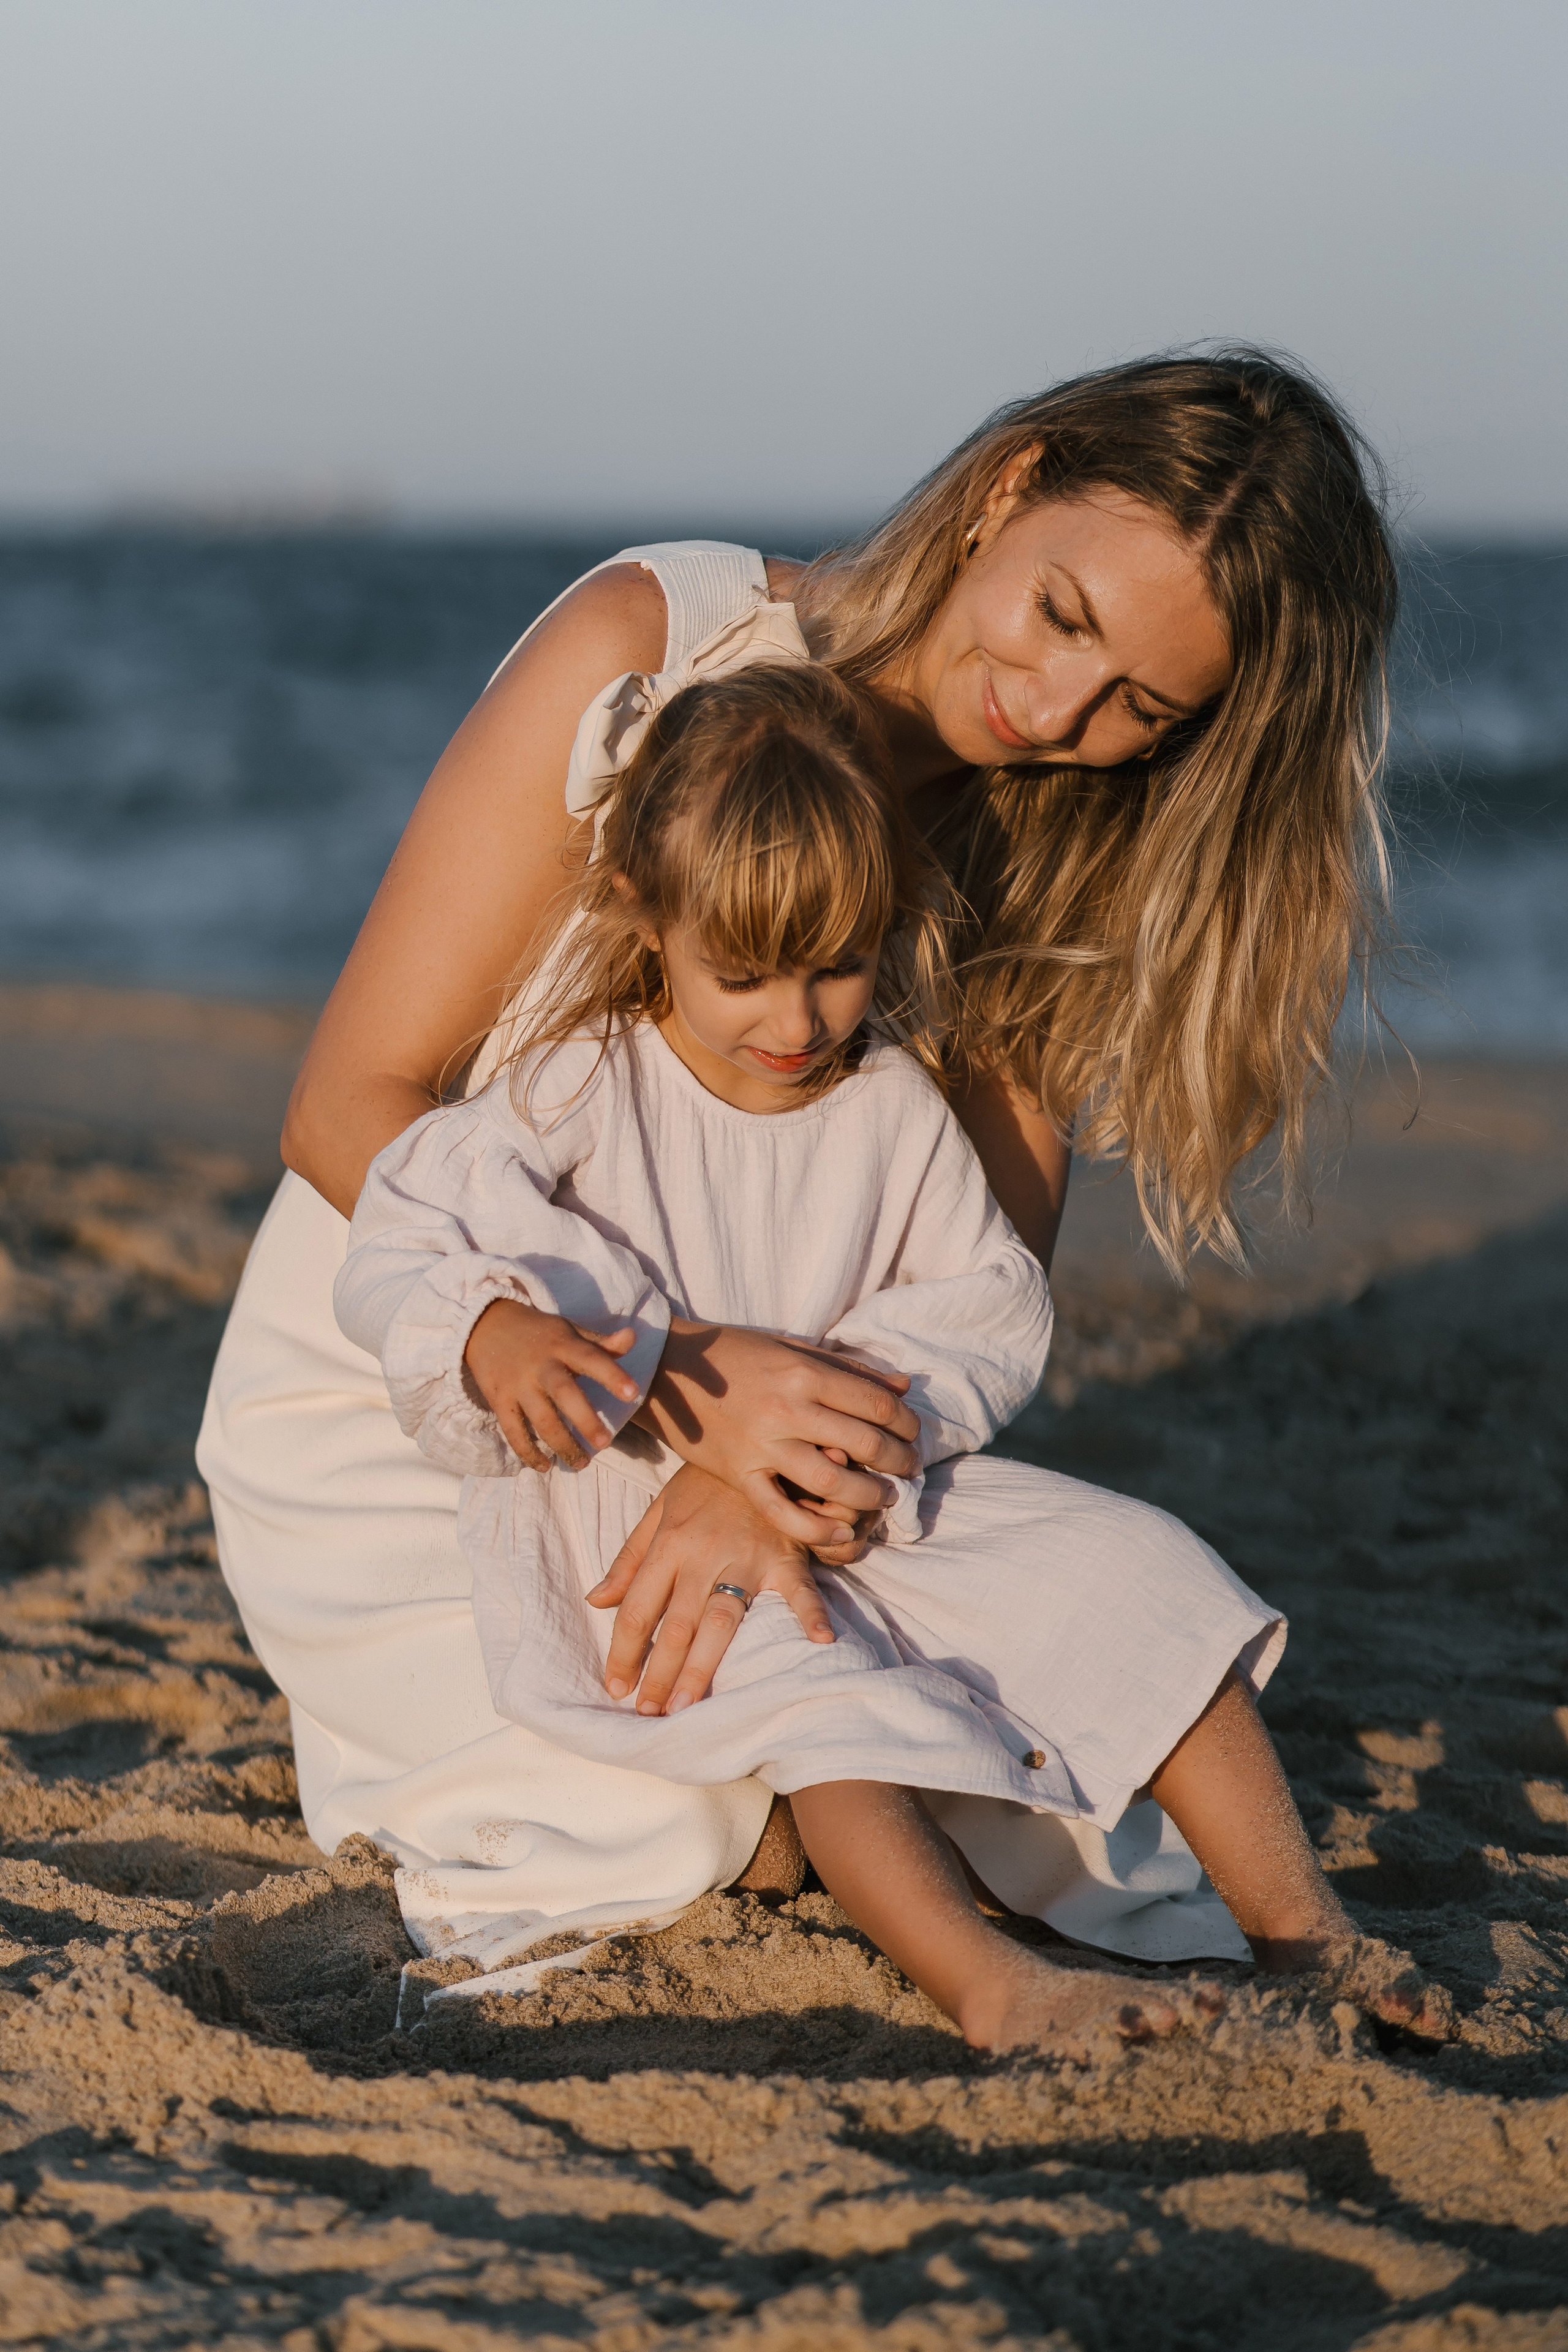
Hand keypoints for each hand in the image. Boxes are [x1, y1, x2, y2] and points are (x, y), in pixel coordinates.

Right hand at [463, 1297, 639, 1470]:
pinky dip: (528, 1452)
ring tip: (582, 1463)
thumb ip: (601, 1343)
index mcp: (563, 1345)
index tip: (632, 1394)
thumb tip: (633, 1337)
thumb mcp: (569, 1331)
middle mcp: (541, 1366)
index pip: (591, 1358)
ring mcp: (518, 1385)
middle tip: (605, 1443)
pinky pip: (514, 1431)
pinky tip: (544, 1467)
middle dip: (585, 1420)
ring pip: (541, 1420)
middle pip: (564, 1394)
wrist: (485, 1325)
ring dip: (562, 1445)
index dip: (612, 1375)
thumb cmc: (540, 1334)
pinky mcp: (499, 1400)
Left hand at [588, 1464, 836, 1713]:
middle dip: (658, 1673)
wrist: (754, 1441)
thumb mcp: (659, 1511)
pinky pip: (798, 1588)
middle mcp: (702, 1556)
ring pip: (721, 1619)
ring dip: (703, 1665)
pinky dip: (811, 1613)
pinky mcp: (783, 1554)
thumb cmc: (704, 1483)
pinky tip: (819, 1642)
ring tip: (688, 1705)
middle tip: (649, 1713)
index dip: (623, 1652)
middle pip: (675, 1624)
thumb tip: (595, 1601)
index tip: (615, 1688)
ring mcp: (746, 1557)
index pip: (637, 1609)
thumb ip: (629, 1559)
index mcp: (668, 1545)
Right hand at [635, 1320, 921, 1544]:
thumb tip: (903, 1386)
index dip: (906, 1422)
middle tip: (909, 1468)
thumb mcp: (793, 1347)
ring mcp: (762, 1444)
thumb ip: (848, 1369)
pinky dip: (816, 1527)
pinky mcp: (739, 1473)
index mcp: (804, 1372)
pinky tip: (840, 1530)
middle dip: (899, 1460)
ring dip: (869, 1494)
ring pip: (831, 1480)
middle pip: (865, 1442)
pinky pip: (782, 1511)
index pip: (876, 1403)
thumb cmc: (734, 1353)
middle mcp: (787, 1408)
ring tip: (884, 1497)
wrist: (667, 1370)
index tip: (914, 1433)